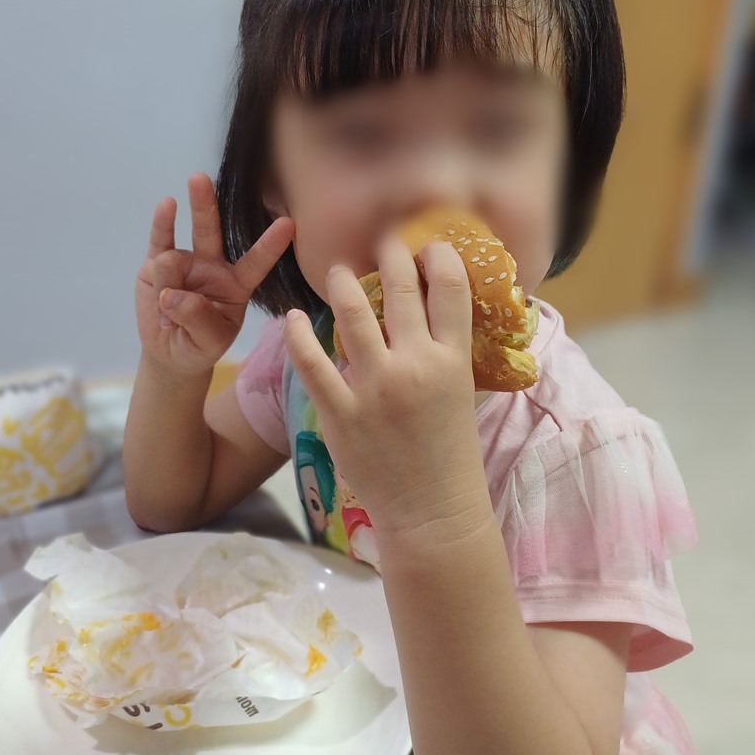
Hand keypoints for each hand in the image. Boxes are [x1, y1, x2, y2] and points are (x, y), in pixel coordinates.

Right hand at [136, 173, 293, 377]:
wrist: (170, 351)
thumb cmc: (199, 345)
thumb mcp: (208, 341)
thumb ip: (197, 319)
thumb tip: (171, 294)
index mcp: (236, 285)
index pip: (256, 263)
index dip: (270, 245)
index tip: (288, 224)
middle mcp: (213, 266)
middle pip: (212, 232)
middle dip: (206, 205)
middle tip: (199, 179)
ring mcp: (186, 261)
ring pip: (176, 256)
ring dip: (168, 278)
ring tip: (166, 313)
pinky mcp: (157, 263)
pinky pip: (160, 239)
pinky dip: (161, 225)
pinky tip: (166, 207)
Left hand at [282, 237, 486, 534]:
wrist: (430, 509)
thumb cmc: (449, 451)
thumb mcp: (462, 393)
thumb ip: (446, 350)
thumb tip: (436, 307)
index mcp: (452, 361)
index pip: (450, 288)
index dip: (438, 256)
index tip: (426, 246)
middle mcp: (415, 366)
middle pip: (401, 289)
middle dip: (389, 255)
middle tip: (381, 245)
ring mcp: (375, 388)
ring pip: (353, 313)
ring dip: (342, 283)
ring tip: (336, 273)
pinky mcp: (340, 411)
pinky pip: (310, 361)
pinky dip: (297, 334)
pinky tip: (292, 318)